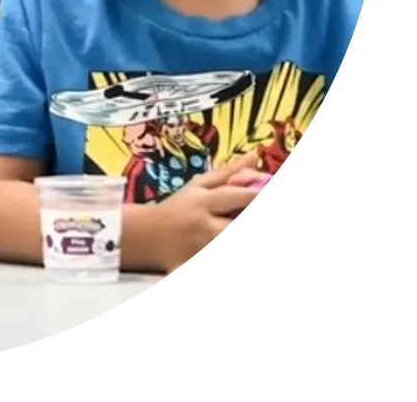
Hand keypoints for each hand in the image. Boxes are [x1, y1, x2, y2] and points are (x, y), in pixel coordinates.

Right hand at [154, 152, 261, 272]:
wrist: (148, 236)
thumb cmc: (177, 207)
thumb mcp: (198, 186)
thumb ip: (227, 173)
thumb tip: (254, 156)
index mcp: (203, 201)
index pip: (235, 196)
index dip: (256, 194)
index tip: (267, 187)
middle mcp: (204, 225)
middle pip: (235, 225)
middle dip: (247, 215)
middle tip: (246, 210)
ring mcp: (202, 248)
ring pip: (226, 237)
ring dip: (231, 228)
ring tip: (231, 221)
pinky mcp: (197, 261)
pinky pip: (209, 252)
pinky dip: (218, 240)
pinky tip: (222, 231)